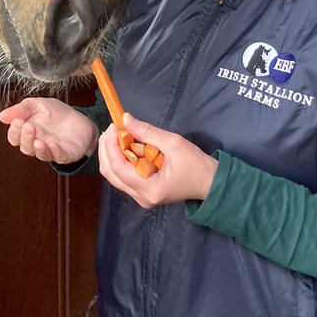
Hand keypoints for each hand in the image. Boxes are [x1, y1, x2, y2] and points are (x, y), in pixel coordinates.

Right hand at [0, 96, 99, 164]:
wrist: (80, 119)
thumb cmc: (56, 113)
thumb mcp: (37, 105)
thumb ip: (21, 109)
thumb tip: (1, 116)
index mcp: (27, 132)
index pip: (15, 137)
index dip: (14, 131)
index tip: (17, 121)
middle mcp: (37, 144)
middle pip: (26, 147)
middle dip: (26, 138)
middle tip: (29, 126)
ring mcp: (51, 151)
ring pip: (41, 155)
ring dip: (39, 149)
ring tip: (39, 141)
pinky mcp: (66, 154)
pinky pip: (59, 156)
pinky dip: (55, 151)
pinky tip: (53, 144)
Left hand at [98, 112, 217, 208]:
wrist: (209, 182)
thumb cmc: (195, 164)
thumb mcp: (173, 143)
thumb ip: (147, 132)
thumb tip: (125, 119)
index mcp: (149, 189)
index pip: (118, 168)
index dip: (111, 145)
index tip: (113, 126)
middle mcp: (141, 197)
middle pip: (110, 173)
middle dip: (107, 149)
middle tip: (113, 128)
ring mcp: (140, 197)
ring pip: (114, 175)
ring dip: (112, 153)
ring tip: (118, 134)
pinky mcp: (142, 192)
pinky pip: (123, 176)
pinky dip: (120, 159)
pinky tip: (125, 145)